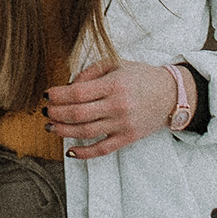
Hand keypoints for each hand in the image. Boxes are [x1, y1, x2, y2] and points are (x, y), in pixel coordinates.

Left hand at [46, 59, 182, 159]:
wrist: (171, 94)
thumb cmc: (141, 77)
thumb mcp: (117, 64)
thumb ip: (91, 71)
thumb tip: (69, 86)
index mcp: (114, 84)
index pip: (78, 93)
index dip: (58, 95)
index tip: (46, 95)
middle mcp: (118, 105)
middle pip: (78, 114)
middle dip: (56, 113)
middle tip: (45, 112)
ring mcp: (122, 124)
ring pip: (86, 132)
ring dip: (63, 131)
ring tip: (50, 127)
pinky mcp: (127, 138)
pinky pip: (102, 149)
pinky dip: (84, 153)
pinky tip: (70, 151)